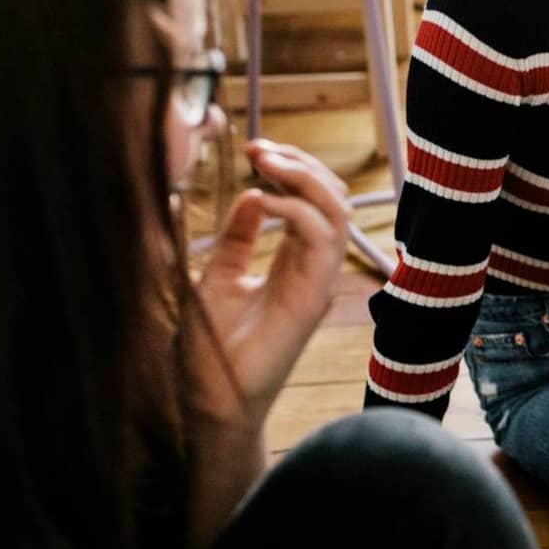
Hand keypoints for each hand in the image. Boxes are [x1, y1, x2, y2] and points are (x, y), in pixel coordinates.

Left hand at [187, 139, 351, 438]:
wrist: (210, 399)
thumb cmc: (210, 348)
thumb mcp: (216, 277)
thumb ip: (235, 238)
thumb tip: (249, 195)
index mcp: (294, 262)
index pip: (314, 201)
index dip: (291, 168)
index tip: (252, 150)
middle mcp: (314, 268)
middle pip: (334, 199)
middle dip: (301, 163)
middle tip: (259, 149)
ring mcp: (319, 281)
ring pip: (338, 212)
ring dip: (304, 178)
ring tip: (265, 163)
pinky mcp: (314, 296)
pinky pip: (322, 239)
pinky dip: (298, 210)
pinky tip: (265, 200)